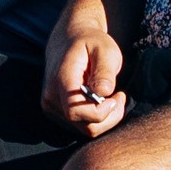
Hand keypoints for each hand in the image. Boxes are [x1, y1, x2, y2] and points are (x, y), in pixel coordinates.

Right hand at [42, 24, 126, 138]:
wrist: (67, 40)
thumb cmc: (90, 43)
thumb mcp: (105, 49)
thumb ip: (105, 71)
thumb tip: (104, 93)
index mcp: (61, 79)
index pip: (76, 112)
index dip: (101, 112)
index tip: (117, 95)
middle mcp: (51, 96)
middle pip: (84, 126)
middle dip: (109, 117)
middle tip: (120, 96)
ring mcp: (50, 106)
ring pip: (85, 129)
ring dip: (105, 118)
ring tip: (112, 96)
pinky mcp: (54, 112)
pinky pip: (80, 126)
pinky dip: (96, 118)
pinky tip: (100, 100)